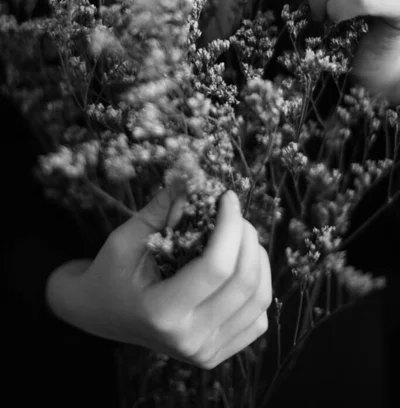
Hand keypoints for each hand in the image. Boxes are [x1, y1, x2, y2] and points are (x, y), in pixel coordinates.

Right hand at [46, 189, 270, 369]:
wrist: (99, 313)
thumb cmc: (110, 271)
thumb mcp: (127, 236)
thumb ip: (164, 208)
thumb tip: (197, 179)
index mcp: (162, 313)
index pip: (216, 268)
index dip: (229, 225)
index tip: (227, 197)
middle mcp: (188, 340)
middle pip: (244, 282)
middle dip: (246, 236)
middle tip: (233, 211)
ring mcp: (206, 352)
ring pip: (259, 298)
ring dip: (257, 257)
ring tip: (240, 234)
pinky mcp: (218, 354)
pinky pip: (259, 317)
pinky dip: (257, 283)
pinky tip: (239, 264)